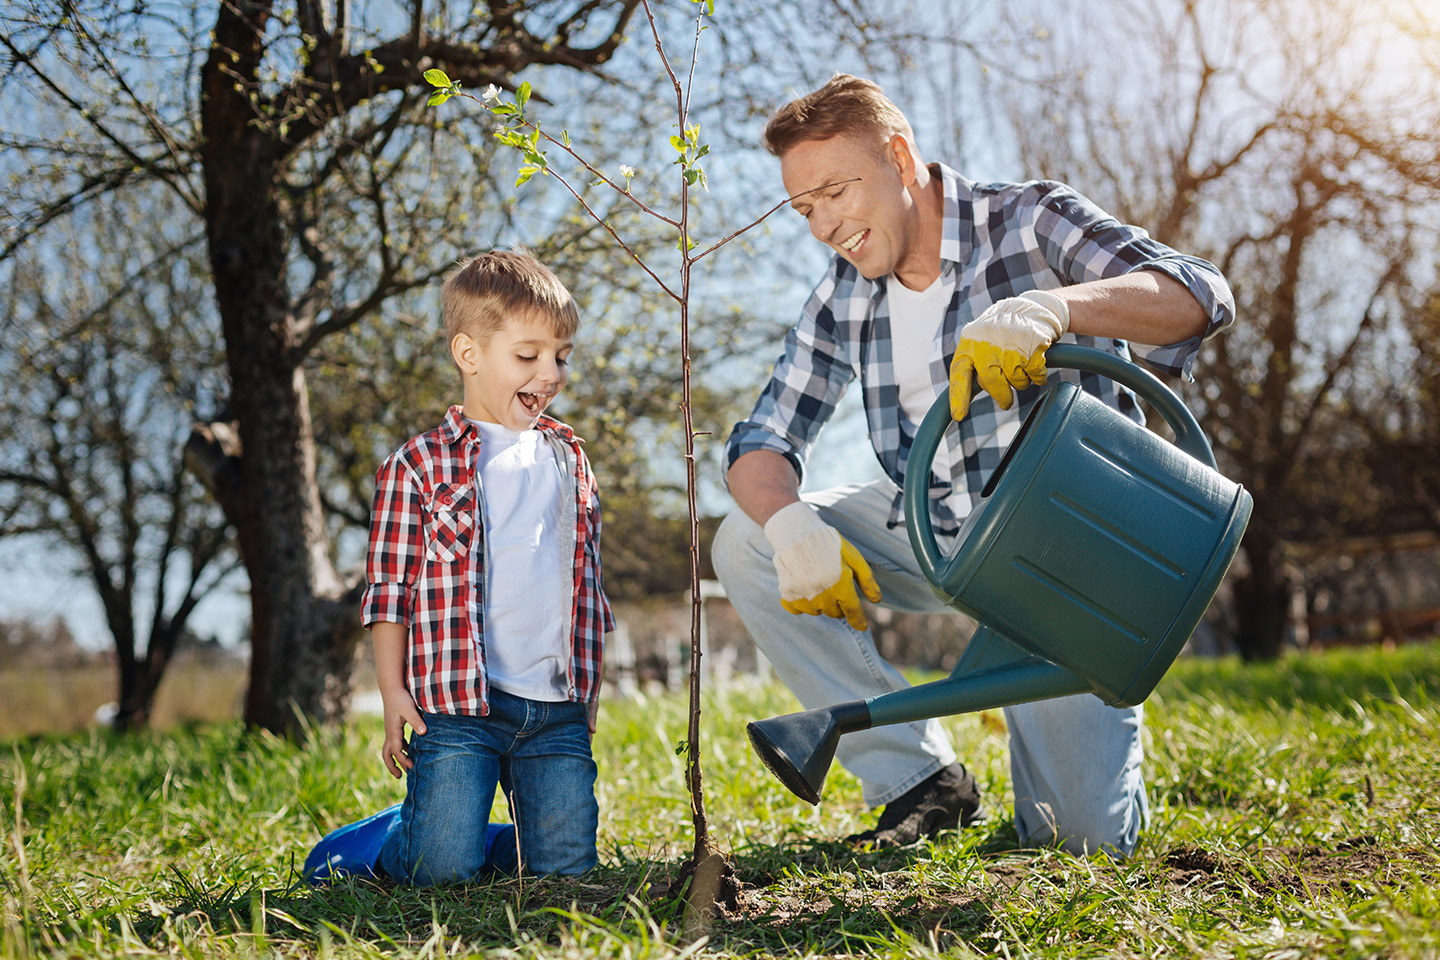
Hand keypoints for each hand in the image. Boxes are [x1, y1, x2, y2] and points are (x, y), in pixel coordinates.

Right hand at [380, 686, 426, 778]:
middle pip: (386, 754)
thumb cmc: (401, 698)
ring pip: (390, 749)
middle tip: (401, 776)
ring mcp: (390, 730)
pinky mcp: (394, 727)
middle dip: (392, 766)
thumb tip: (424, 732)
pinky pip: (396, 742)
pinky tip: (411, 750)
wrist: (392, 689)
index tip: (412, 766)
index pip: (395, 750)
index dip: (402, 760)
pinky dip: (401, 749)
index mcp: (392, 731)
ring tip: (407, 768)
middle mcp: (389, 733)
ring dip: (397, 759)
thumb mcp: (410, 709)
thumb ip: (416, 720)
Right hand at [764, 501, 881, 630]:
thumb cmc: (828, 543)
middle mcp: (822, 594)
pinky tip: (804, 588)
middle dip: (839, 604)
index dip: (858, 619)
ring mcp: (803, 596)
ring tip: (818, 582)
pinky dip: (803, 603)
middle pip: (835, 613)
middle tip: (835, 585)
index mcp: (840, 584)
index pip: (852, 611)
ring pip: (817, 611)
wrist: (796, 532)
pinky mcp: (788, 595)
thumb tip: (877, 600)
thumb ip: (866, 580)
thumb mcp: (853, 556)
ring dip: (821, 603)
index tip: (862, 625)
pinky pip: (799, 609)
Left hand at [949, 290, 1069, 419]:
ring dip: (1021, 381)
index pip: (959, 373)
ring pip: (1017, 381)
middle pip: (992, 382)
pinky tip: (1034, 362)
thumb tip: (962, 399)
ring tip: (1020, 364)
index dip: (958, 396)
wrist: (1030, 309)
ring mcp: (1011, 343)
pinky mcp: (1034, 345)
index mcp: (969, 344)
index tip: (959, 416)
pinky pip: (1036, 375)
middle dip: (1001, 396)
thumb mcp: (979, 342)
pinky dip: (1038, 375)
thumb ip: (972, 365)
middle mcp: (987, 343)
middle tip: (1006, 402)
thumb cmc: (999, 334)